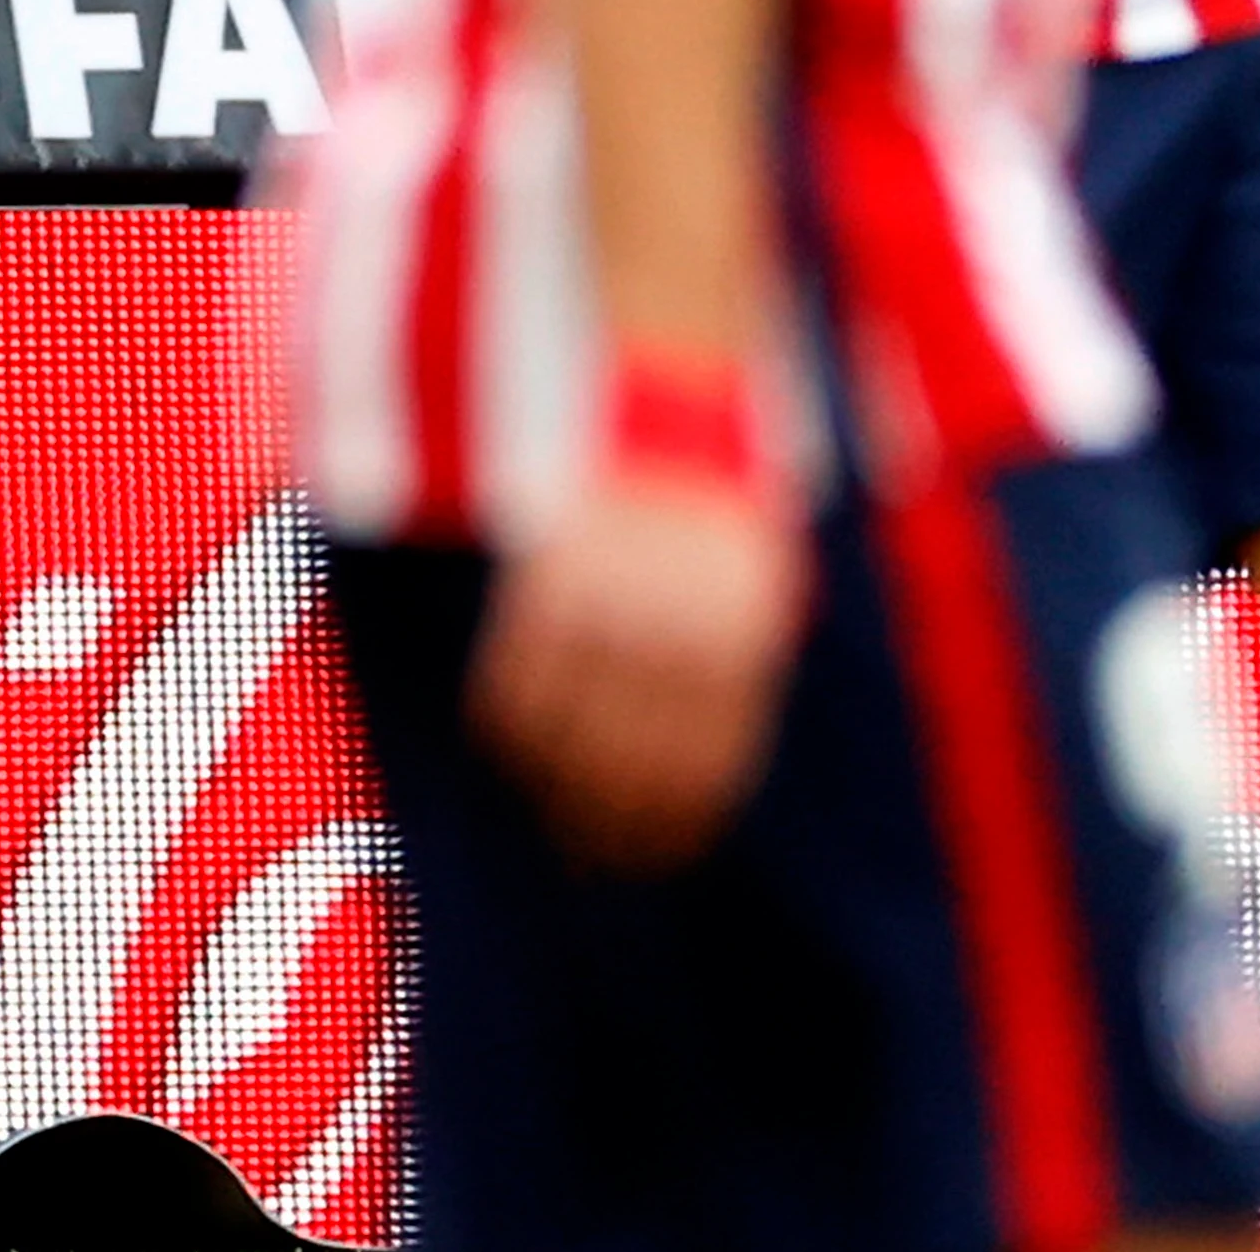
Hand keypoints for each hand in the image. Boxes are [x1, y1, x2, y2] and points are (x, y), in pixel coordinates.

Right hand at [469, 470, 809, 870]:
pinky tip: (501, 746)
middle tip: (583, 857)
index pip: (699, 771)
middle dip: (604, 826)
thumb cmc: (720, 510)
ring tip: (538, 810)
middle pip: (630, 767)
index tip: (643, 860)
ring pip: (565, 733)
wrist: (674, 398)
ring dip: (547, 786)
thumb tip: (698, 775)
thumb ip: (733, 676)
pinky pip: (517, 676)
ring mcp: (610, 608)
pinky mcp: (551, 580)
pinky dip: (504, 722)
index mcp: (740, 646)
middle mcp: (677, 635)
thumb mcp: (759, 592)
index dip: (666, 827)